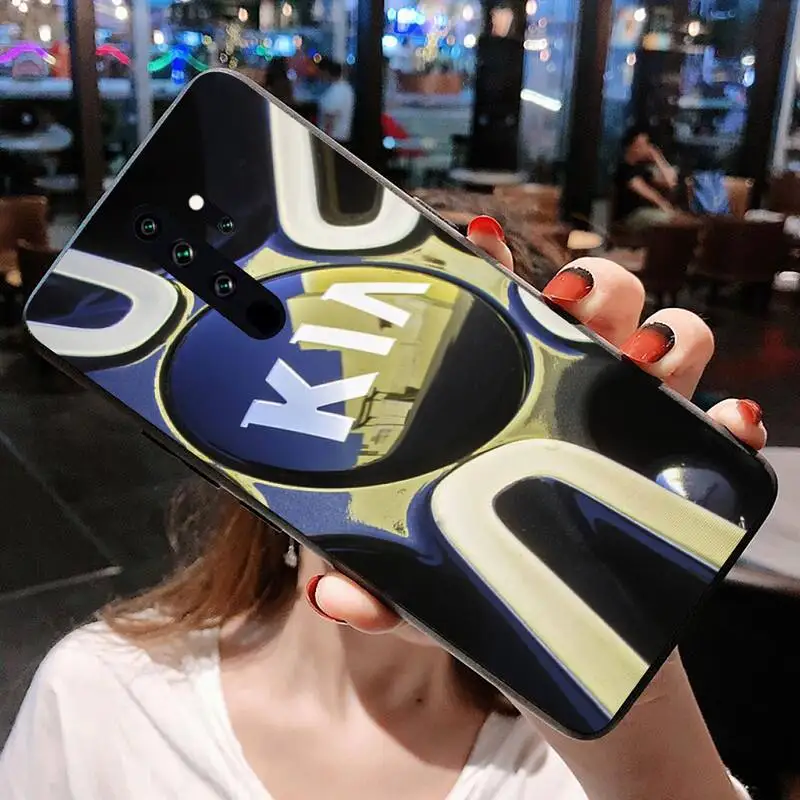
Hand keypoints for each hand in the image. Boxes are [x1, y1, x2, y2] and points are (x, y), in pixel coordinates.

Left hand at [304, 216, 764, 795]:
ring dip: (666, 333)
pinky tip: (728, 425)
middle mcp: (572, 386)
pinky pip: (719, 430)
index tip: (478, 240)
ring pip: (668, 338)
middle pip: (599, 299)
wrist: (549, 629)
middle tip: (569, 300)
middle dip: (595, 284)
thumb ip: (378, 582)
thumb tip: (331, 592)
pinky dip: (730, 421)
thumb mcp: (420, 579)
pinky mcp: (678, 465)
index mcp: (505, 386)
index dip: (495, 261)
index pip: (502, 303)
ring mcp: (627, 419)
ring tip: (643, 356)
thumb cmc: (475, 577)